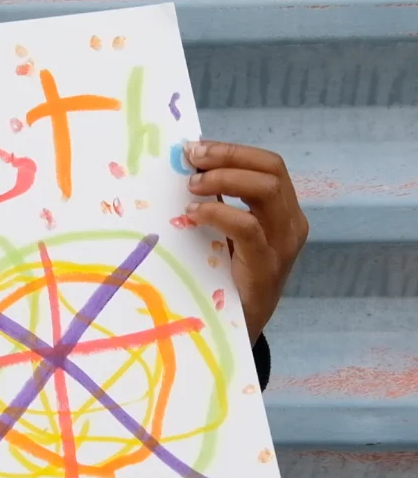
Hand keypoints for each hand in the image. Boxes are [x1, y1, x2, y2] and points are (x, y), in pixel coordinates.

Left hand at [184, 141, 307, 342]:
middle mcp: (290, 223)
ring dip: (224, 179)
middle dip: (228, 156)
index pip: (269, 164)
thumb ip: (218, 204)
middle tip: (191, 159)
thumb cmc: (227, 277)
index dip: (233, 150)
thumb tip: (186, 169)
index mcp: (283, 211)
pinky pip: (248, 227)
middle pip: (271, 169)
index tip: (196, 147)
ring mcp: (283, 245)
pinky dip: (218, 212)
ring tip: (192, 187)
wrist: (240, 329)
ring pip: (266, 189)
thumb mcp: (226, 234)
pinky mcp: (266, 266)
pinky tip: (193, 214)